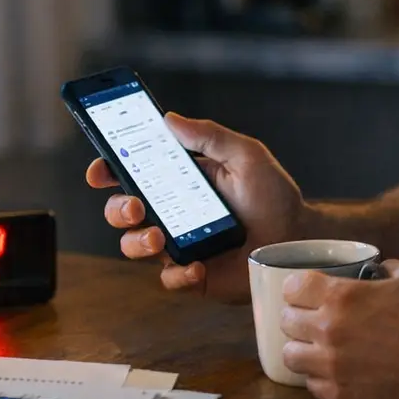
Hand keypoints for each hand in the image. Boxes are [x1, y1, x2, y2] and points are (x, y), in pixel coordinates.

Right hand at [88, 114, 308, 301]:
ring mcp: (180, 245)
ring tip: (158, 238)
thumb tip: (170, 119)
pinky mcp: (194, 275)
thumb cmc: (274, 196)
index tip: (100, 170)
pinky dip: (176, 275)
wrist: (298, 239)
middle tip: (135, 206)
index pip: (132, 173)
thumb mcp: (246, 155)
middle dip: (117, 208)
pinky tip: (195, 268)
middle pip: (121, 210)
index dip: (108, 170)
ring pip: (134, 245)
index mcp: (179, 181)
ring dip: (136, 242)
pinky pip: (168, 279)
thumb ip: (211, 136)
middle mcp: (172, 213)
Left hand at [280, 260, 398, 398]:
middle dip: (298, 317)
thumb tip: (377, 270)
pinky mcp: (343, 398)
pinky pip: (312, 387)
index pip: (292, 288)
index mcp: (341, 297)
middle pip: (287, 322)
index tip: (305, 291)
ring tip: (319, 349)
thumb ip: (386, 269)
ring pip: (291, 358)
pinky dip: (320, 379)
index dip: (297, 288)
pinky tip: (336, 373)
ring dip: (303, 350)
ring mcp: (333, 368)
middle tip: (313, 320)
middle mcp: (328, 331)